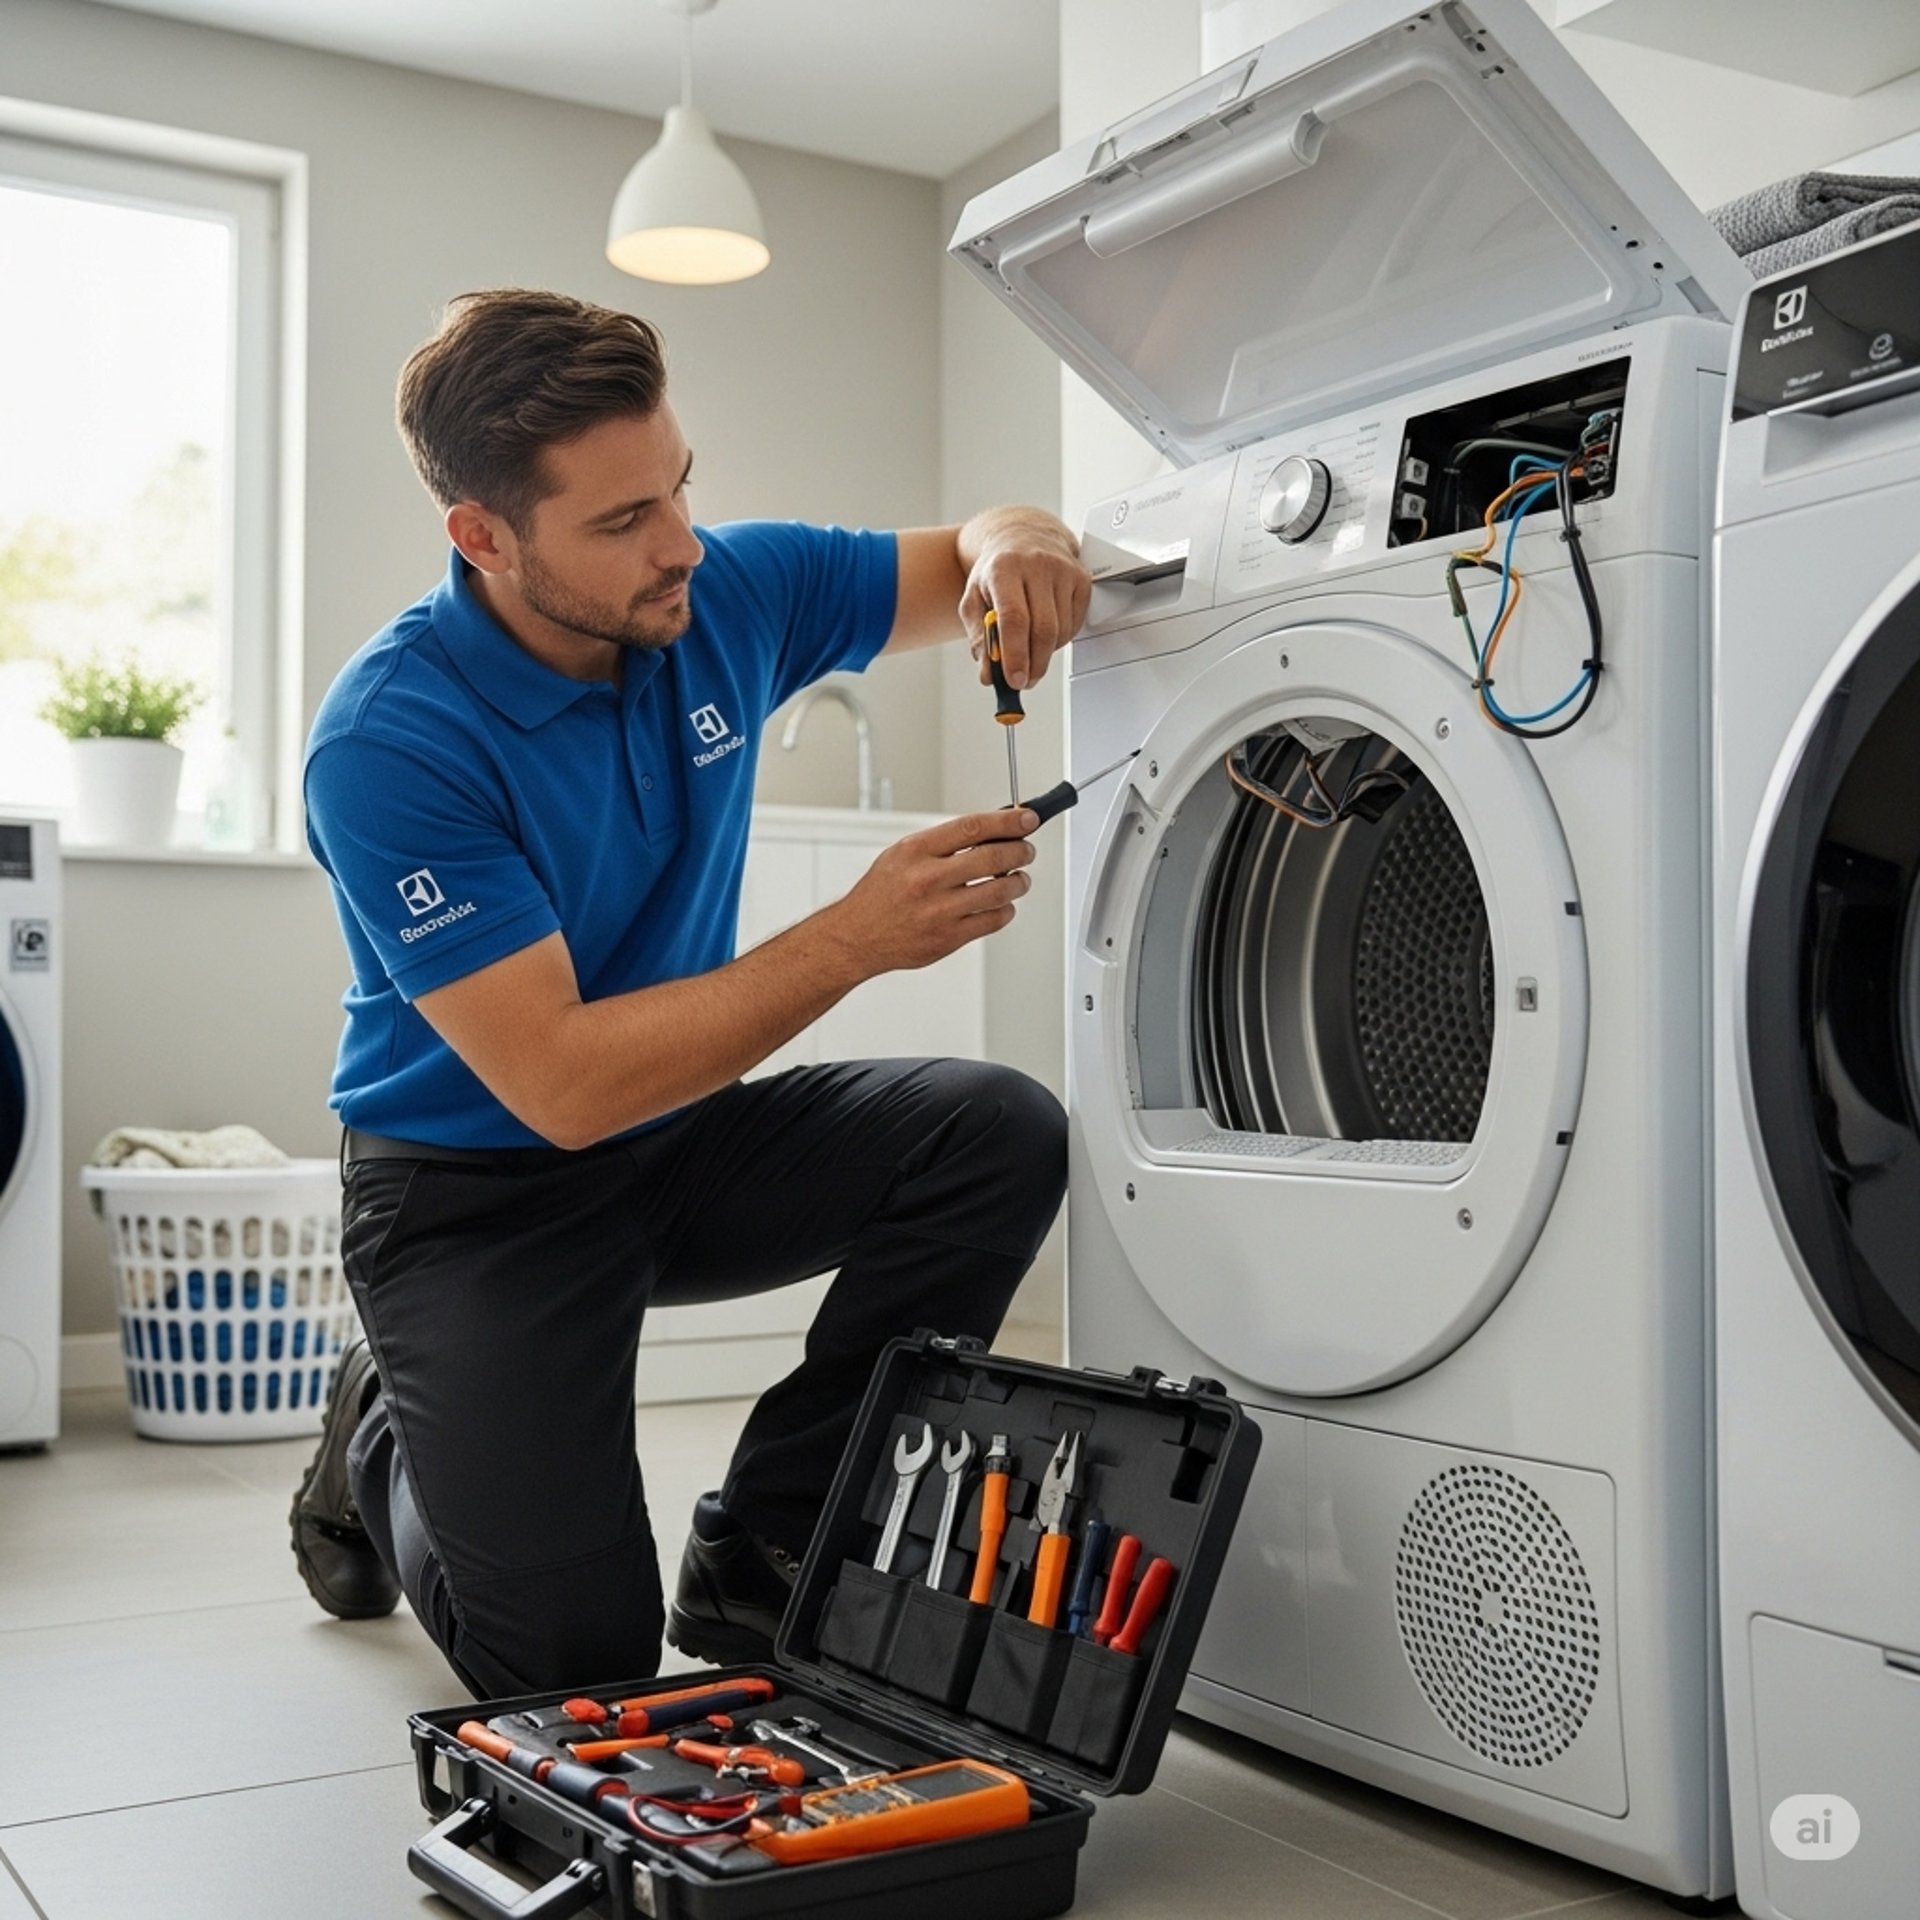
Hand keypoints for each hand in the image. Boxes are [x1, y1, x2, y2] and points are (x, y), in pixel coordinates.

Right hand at [824, 808, 1037, 973]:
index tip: (1026, 819)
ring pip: (1000, 890)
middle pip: (993, 857)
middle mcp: (927, 879)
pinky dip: (1006, 909)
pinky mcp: (949, 937)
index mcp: (915, 851)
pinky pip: (993, 920)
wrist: (856, 936)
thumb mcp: (901, 855)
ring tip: (1019, 878)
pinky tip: (1002, 904)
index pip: (973, 827)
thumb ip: (942, 844)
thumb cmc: (880, 895)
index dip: (1007, 821)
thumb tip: (989, 832)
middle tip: (1026, 850)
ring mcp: (940, 910)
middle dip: (1020, 851)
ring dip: (1019, 882)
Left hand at [959, 516, 1091, 693]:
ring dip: (1045, 653)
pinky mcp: (1082, 579)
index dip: (1015, 654)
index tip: (1014, 680)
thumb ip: (979, 640)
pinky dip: (1059, 640)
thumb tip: (990, 675)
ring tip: (1029, 650)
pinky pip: (1074, 625)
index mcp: (1004, 568)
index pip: (1014, 618)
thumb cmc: (996, 572)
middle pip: (1042, 629)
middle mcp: (1036, 564)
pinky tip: (1044, 631)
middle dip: (1034, 664)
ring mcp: (1063, 570)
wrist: (1023, 538)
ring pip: (1060, 631)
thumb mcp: (974, 601)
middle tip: (1024, 680)